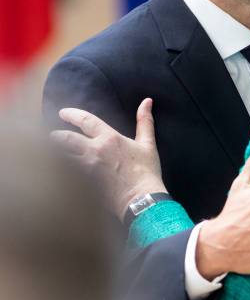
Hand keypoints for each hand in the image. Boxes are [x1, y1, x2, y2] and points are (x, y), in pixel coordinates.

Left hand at [50, 98, 166, 218]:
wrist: (141, 198)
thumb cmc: (146, 171)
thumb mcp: (148, 143)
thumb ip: (145, 121)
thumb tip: (147, 101)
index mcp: (109, 138)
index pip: (86, 120)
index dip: (72, 114)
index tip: (63, 113)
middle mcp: (94, 150)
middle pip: (66, 139)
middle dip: (56, 136)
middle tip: (52, 136)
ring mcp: (86, 168)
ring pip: (61, 157)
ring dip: (54, 153)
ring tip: (51, 152)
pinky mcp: (82, 184)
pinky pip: (65, 174)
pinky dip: (59, 171)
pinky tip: (57, 172)